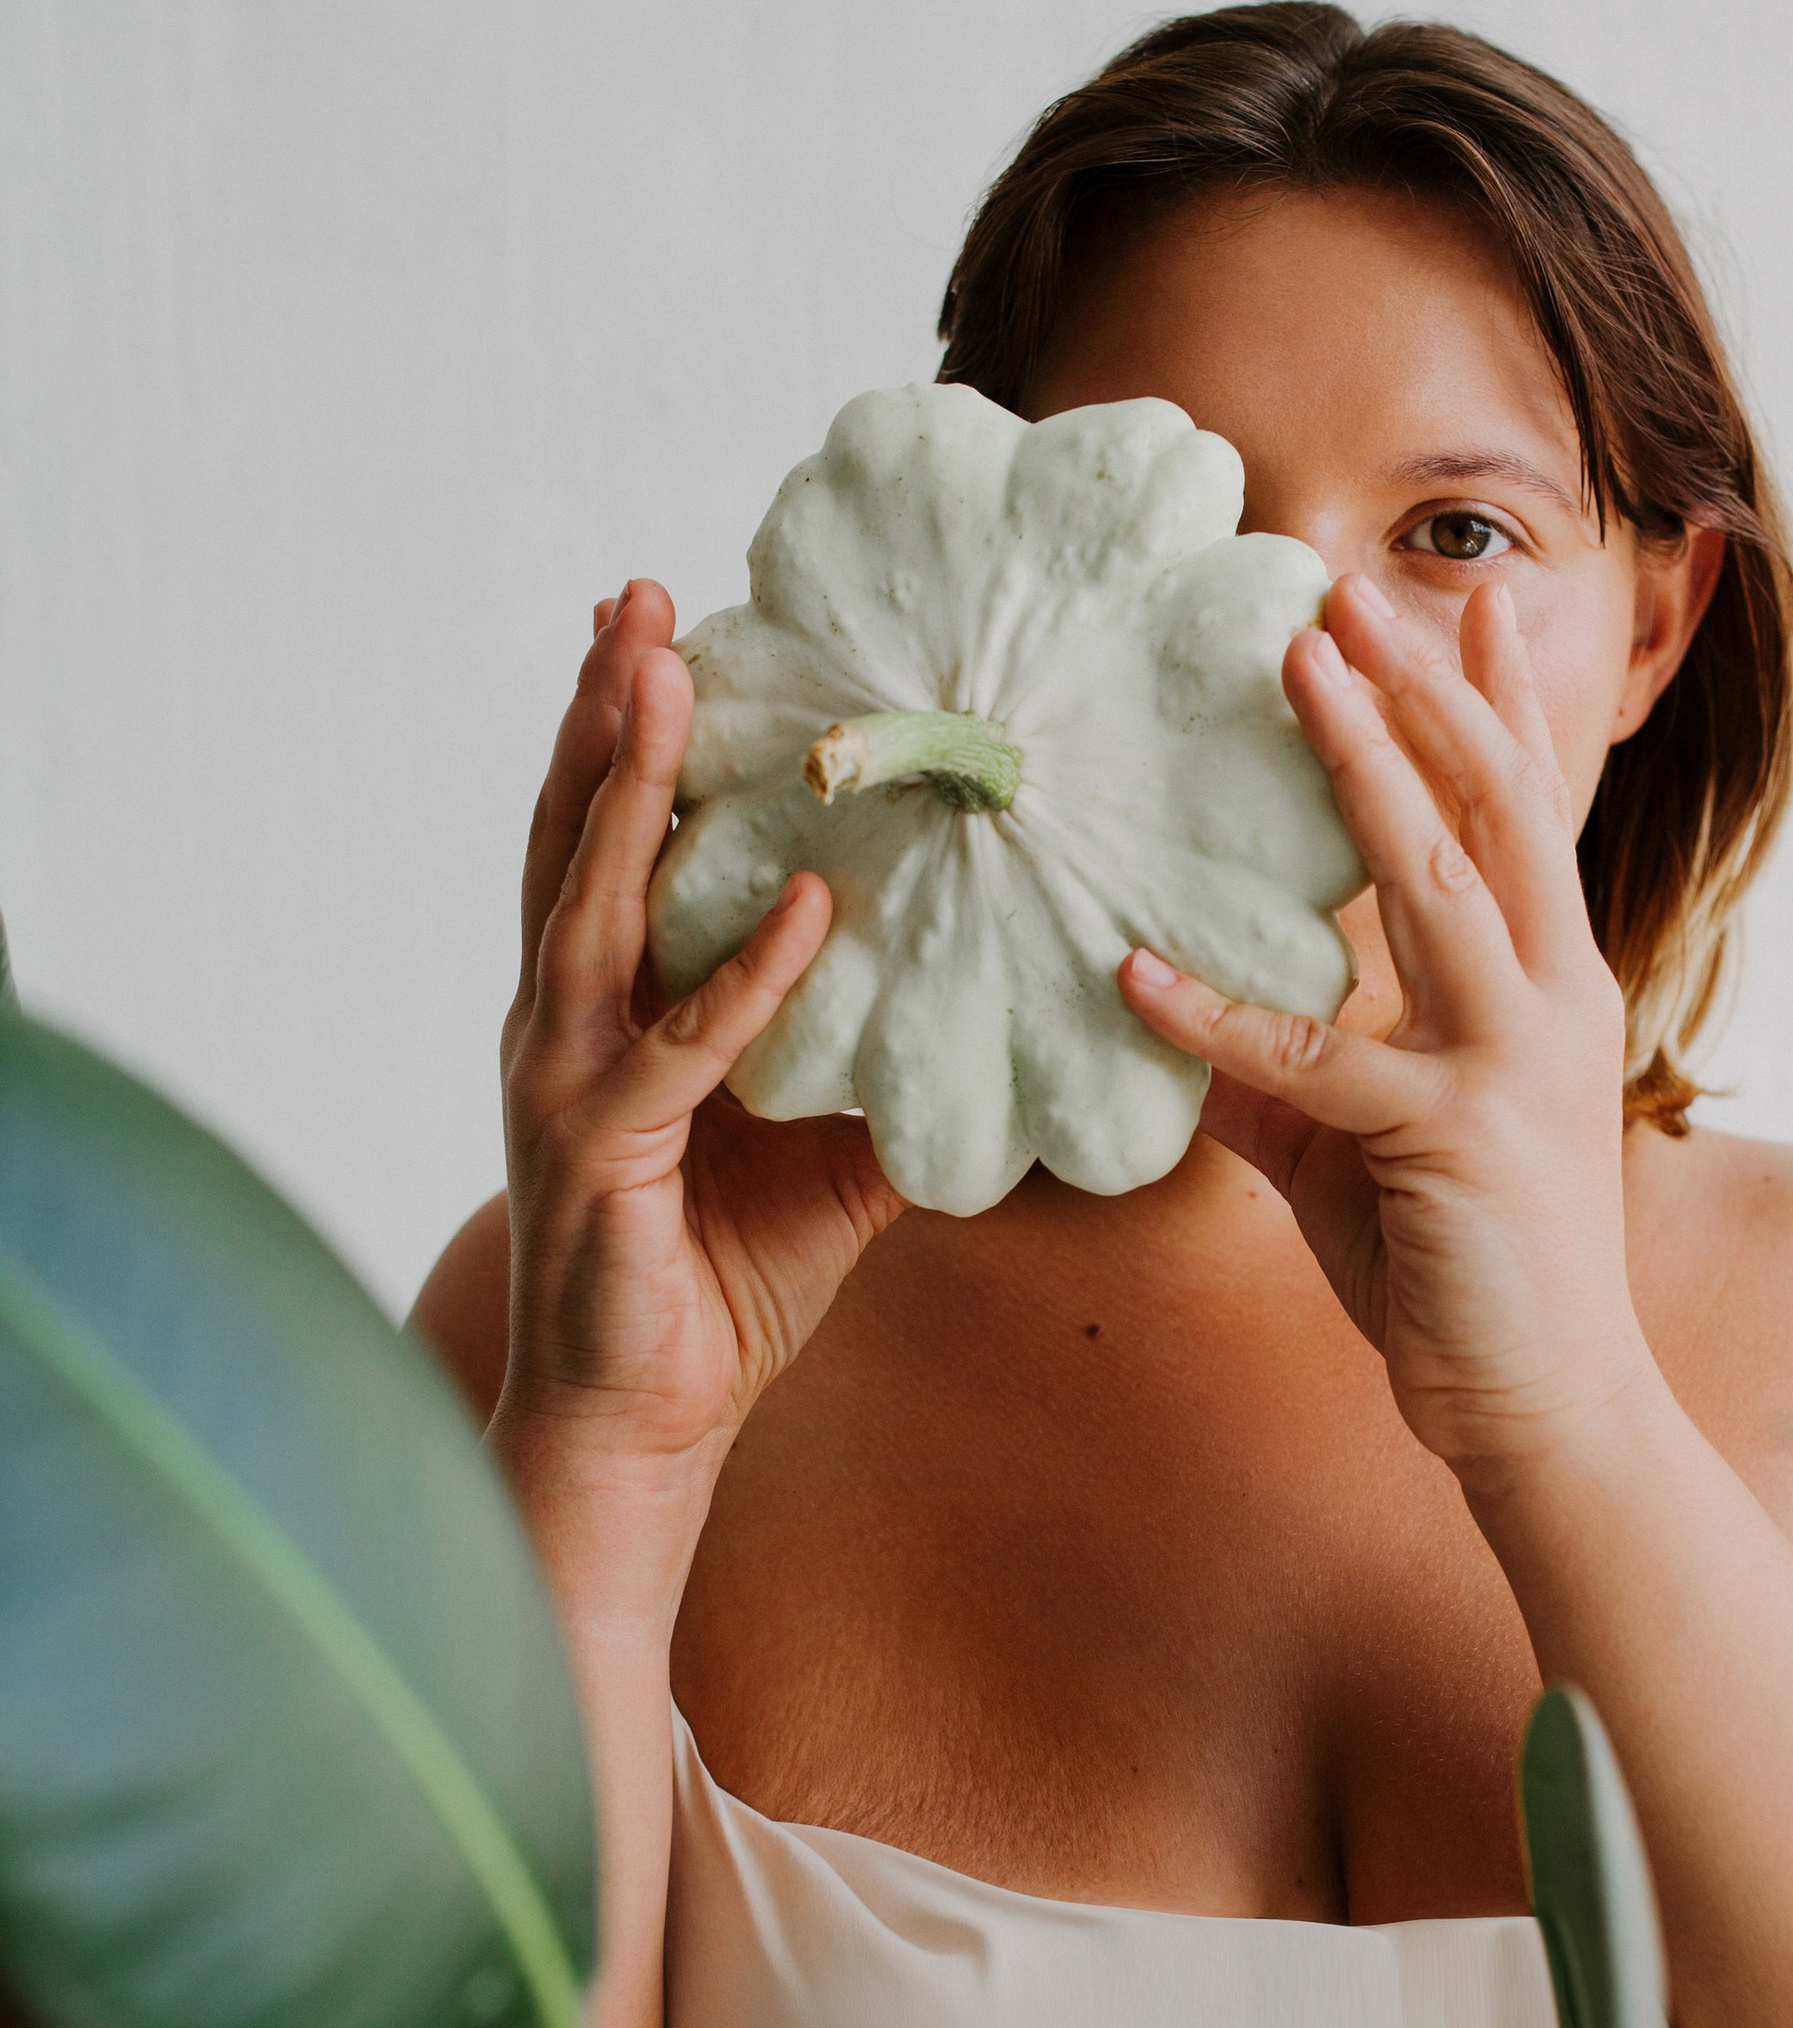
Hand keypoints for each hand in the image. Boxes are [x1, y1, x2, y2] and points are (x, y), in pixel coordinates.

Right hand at [498, 583, 901, 1541]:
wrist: (642, 1429)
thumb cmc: (717, 1285)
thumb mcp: (823, 1154)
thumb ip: (882, 1065)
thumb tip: (997, 997)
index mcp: (599, 1010)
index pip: (604, 846)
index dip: (625, 738)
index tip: (659, 627)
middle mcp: (561, 1025)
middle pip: (573, 838)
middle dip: (606, 713)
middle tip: (641, 597)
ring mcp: (566, 1084)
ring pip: (595, 907)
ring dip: (633, 788)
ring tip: (668, 679)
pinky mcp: (602, 1156)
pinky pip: (685, 1049)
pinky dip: (749, 976)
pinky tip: (814, 906)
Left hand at [1119, 574, 1662, 1488]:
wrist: (1548, 1410)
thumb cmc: (1463, 1275)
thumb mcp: (1363, 1150)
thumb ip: (1282, 1074)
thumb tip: (1170, 1006)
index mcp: (1553, 990)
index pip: (1529, 820)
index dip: (1499, 710)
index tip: (1468, 607)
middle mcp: (1554, 1002)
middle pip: (1493, 810)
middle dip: (1422, 693)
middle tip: (1345, 595)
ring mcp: (1513, 1063)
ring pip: (1437, 882)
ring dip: (1365, 768)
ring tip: (1297, 674)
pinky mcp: (1454, 1140)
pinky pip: (1317, 1057)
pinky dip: (1220, 1013)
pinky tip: (1136, 970)